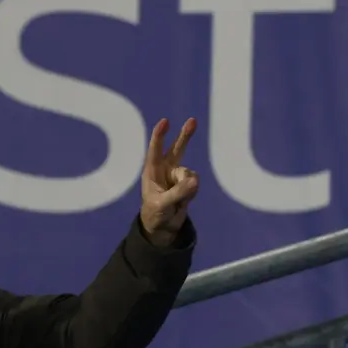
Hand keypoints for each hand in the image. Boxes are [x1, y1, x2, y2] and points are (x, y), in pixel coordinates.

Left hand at [139, 118, 198, 246]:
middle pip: (177, 148)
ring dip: (186, 186)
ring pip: (189, 174)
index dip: (159, 136)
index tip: (164, 122)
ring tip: (177, 200)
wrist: (163, 227)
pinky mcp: (188, 183)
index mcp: (151, 172)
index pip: (155, 150)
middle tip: (193, 120)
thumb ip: (178, 193)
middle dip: (185, 135)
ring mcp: (177, 176)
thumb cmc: (154, 214)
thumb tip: (195, 180)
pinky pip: (195, 183)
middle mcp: (165, 170)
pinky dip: (192, 192)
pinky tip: (184, 200)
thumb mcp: (162, 205)